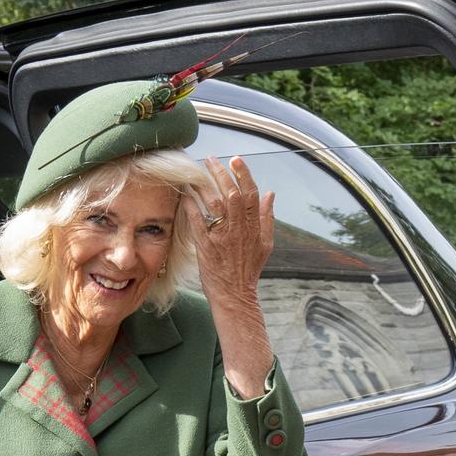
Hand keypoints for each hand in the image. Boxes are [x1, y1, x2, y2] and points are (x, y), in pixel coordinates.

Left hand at [182, 156, 274, 304]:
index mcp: (253, 227)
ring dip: (204, 186)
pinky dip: (191, 207)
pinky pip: (197, 223)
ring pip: (214, 206)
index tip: (236, 160)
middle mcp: (239, 230)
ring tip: (195, 172)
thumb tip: (270, 194)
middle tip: (211, 159)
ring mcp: (222, 238)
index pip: (250, 194)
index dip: (244, 175)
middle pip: (231, 195)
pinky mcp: (206, 247)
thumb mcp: (265, 244)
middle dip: (221, 174)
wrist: (235, 295)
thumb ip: (267, 217)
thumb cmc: (249, 270)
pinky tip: (184, 195)